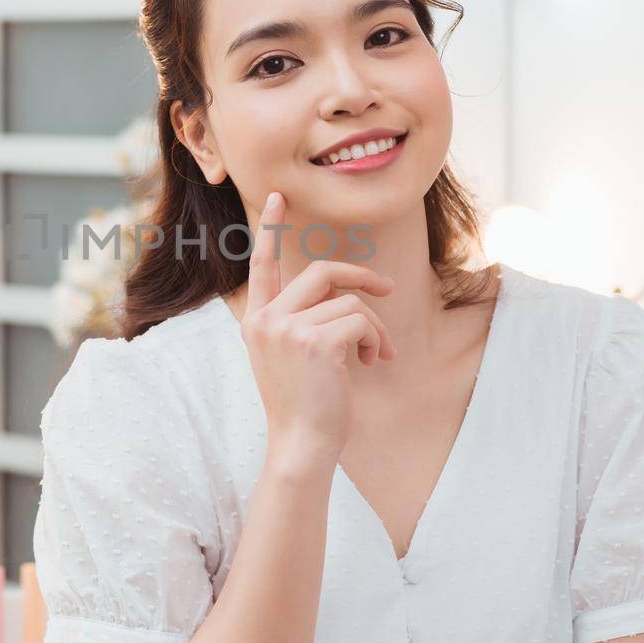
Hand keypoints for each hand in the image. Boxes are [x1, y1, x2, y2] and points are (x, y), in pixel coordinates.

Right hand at [240, 191, 395, 473]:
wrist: (302, 446)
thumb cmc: (305, 408)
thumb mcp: (292, 358)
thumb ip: (304, 322)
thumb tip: (349, 297)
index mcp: (256, 322)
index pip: (261, 265)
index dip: (270, 228)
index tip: (277, 196)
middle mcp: (265, 320)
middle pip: (320, 272)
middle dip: (360, 277)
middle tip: (387, 290)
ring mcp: (287, 328)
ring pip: (349, 302)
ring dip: (374, 329)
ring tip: (375, 357)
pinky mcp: (314, 341)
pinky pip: (361, 321)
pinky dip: (377, 341)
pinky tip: (371, 365)